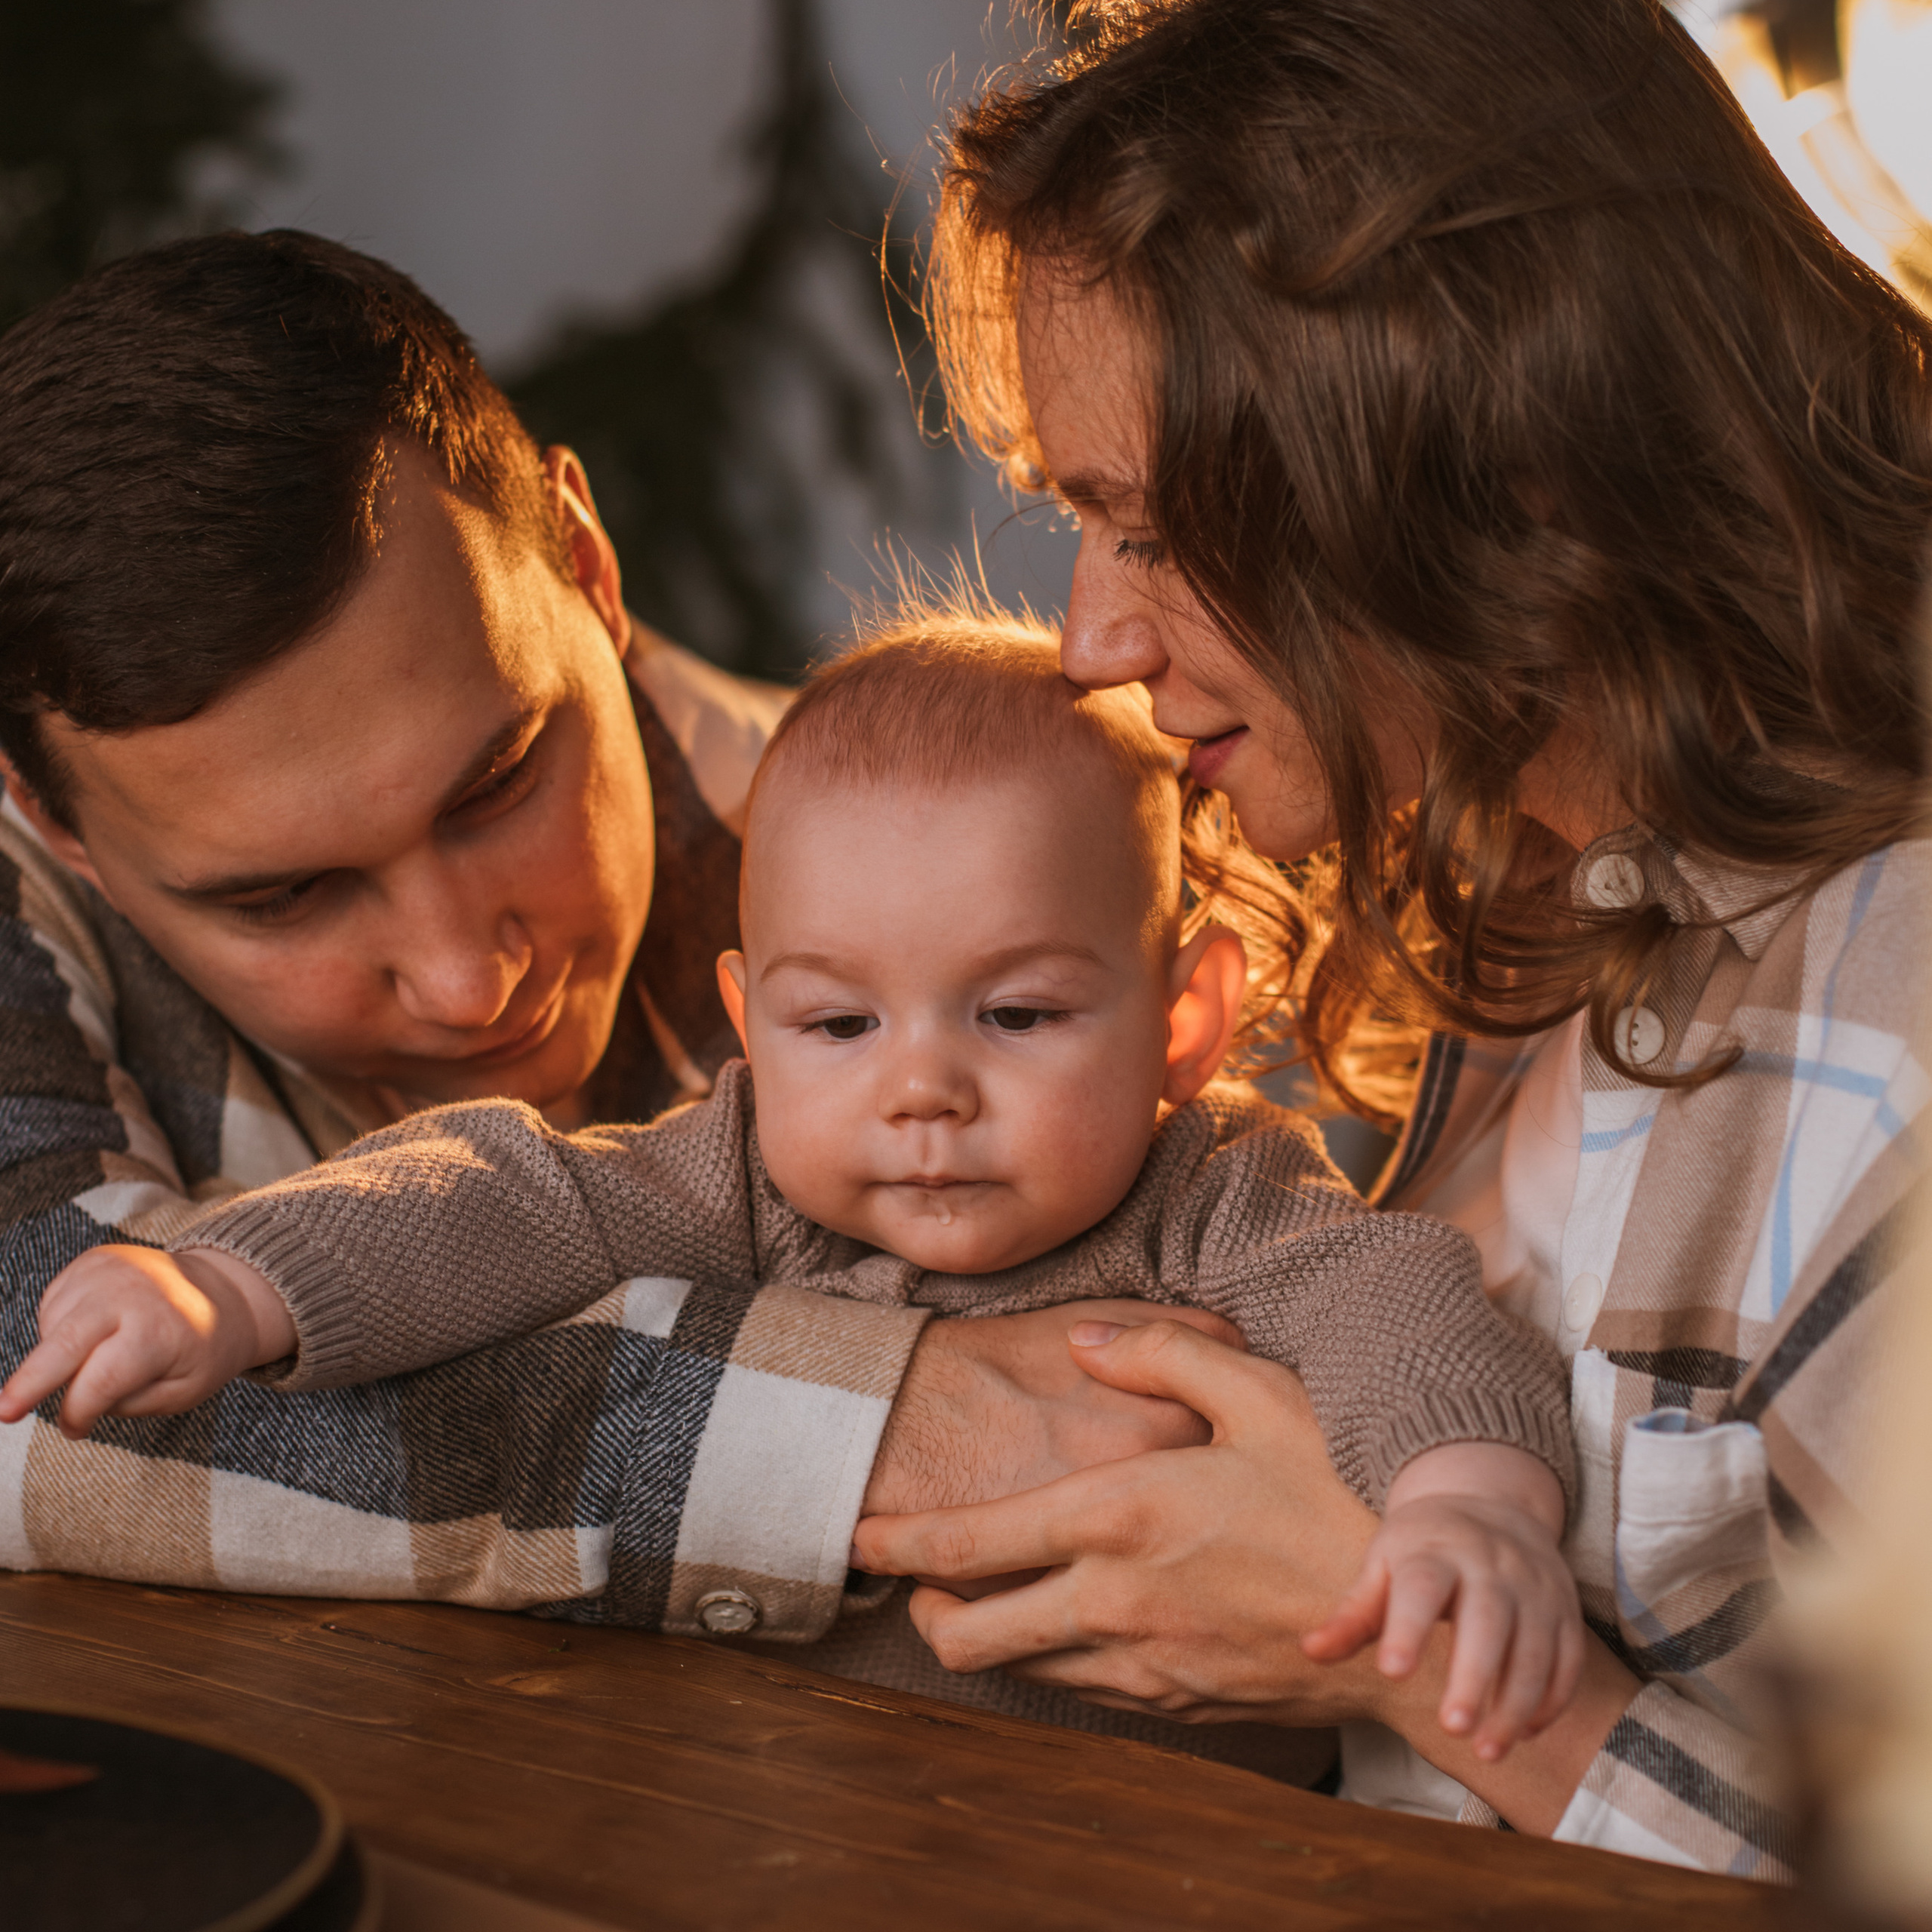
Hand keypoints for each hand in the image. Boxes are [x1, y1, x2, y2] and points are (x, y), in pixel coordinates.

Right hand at [0, 1244, 295, 1437]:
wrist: (225, 1290)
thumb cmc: (203, 1349)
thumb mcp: (183, 1391)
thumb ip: (127, 1403)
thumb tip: (75, 1403)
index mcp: (160, 1332)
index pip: (100, 1381)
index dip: (80, 1412)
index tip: (76, 1430)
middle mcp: (131, 1295)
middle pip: (63, 1345)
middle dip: (29, 1384)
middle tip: (4, 1413)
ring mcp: (108, 1271)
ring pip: (53, 1330)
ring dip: (60, 1357)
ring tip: (107, 1353)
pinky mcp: (92, 1260)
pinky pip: (53, 1307)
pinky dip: (62, 1328)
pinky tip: (97, 1329)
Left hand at [858, 1319, 1639, 1835]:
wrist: (1415, 1632)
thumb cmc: (1338, 1493)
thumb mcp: (1261, 1393)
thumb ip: (1164, 1352)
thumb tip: (1091, 1337)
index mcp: (1119, 1517)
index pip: (971, 1542)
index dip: (901, 1541)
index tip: (859, 1535)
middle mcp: (1112, 1600)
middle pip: (968, 1634)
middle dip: (922, 1606)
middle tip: (913, 1574)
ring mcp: (1141, 1664)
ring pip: (1017, 1672)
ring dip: (980, 1638)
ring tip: (976, 1598)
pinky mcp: (1174, 1704)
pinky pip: (1079, 1694)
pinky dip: (1047, 1664)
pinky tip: (1063, 1627)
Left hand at [1302, 1443, 1583, 1760]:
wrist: (1490, 1503)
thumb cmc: (1423, 1548)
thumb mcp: (1383, 1565)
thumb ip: (1353, 1614)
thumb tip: (1310, 1653)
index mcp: (1435, 1551)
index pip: (1422, 1587)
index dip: (1407, 1628)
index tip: (1392, 1673)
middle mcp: (1491, 1565)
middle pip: (1488, 1621)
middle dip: (1472, 1677)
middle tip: (1451, 1729)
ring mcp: (1535, 1587)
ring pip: (1535, 1647)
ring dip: (1515, 1704)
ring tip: (1487, 1751)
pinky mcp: (1566, 1610)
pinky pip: (1568, 1658)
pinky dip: (1552, 1699)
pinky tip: (1526, 1731)